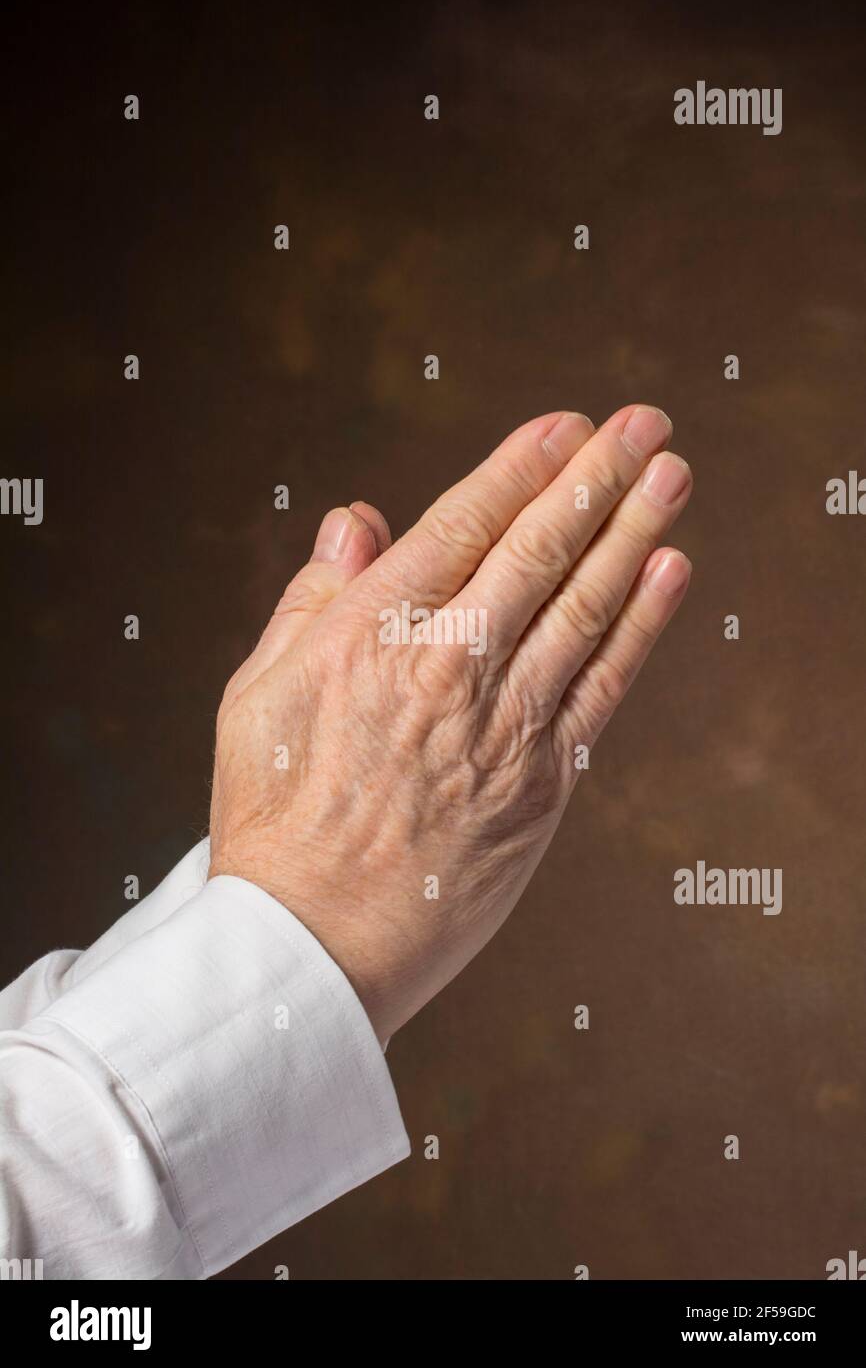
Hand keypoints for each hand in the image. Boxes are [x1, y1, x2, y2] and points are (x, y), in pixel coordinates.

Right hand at [209, 406, 692, 1043]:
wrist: (314, 944)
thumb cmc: (273, 819)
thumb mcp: (258, 694)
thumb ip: (313, 600)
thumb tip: (358, 519)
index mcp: (371, 632)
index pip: (463, 523)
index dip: (521, 466)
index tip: (568, 424)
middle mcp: (448, 663)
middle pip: (539, 548)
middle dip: (598, 475)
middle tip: (646, 422)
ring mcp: (504, 723)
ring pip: (585, 604)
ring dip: (636, 529)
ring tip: (672, 474)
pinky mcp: (544, 782)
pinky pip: (606, 684)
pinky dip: (643, 623)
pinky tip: (671, 571)